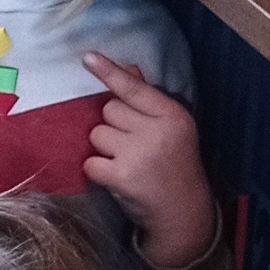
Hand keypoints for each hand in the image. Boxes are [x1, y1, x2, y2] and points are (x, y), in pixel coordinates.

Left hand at [81, 54, 216, 269]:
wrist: (181, 211)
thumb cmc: (173, 165)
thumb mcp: (171, 128)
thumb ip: (148, 100)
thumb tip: (128, 68)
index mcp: (172, 115)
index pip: (134, 88)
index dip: (109, 72)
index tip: (88, 57)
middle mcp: (157, 131)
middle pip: (109, 110)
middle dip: (113, 125)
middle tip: (132, 144)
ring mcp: (139, 154)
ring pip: (97, 134)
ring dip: (104, 147)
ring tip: (126, 161)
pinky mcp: (121, 176)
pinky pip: (90, 161)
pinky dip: (97, 170)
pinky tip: (116, 176)